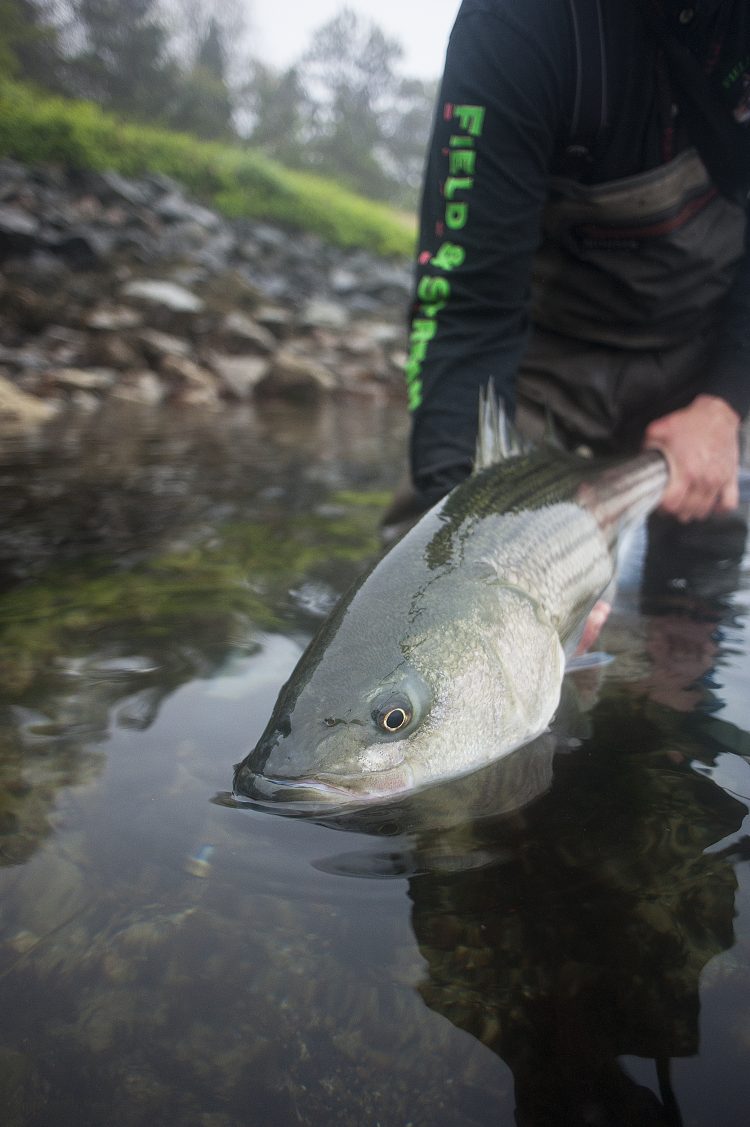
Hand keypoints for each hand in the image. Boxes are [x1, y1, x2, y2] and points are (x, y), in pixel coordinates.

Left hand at [643, 394, 740, 521]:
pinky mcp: (730, 478)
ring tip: (685, 506)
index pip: (673, 503)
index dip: (663, 507)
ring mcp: (718, 481)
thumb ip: (647, 446)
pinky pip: (728, 504)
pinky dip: (718, 509)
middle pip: (687, 511)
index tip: (658, 503)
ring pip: (704, 510)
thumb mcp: (660, 429)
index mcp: (686, 470)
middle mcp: (703, 479)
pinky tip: (709, 504)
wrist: (718, 413)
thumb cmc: (690, 421)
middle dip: (675, 511)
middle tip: (669, 505)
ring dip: (693, 511)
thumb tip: (638, 457)